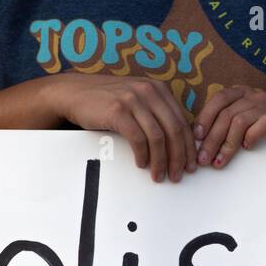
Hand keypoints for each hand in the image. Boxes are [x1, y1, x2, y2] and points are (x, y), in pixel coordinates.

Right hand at [42, 73, 197, 182]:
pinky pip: (138, 138)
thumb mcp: (137, 100)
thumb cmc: (107, 101)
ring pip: (158, 137)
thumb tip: (176, 143)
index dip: (188, 147)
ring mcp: (133, 99)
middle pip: (174, 130)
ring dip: (160, 161)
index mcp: (159, 89)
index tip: (190, 165)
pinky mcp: (118, 110)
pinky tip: (141, 164)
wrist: (75, 93)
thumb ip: (155, 114)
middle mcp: (149, 91)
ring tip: (158, 175)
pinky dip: (142, 155)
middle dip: (179, 157)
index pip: (182, 121)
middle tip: (177, 175)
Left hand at [193, 86, 265, 168]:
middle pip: (227, 114)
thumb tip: (197, 141)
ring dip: (227, 145)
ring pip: (240, 122)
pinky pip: (262, 126)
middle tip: (204, 158)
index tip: (197, 136)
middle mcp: (253, 95)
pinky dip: (251, 138)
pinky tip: (246, 147)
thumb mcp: (235, 120)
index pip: (219, 99)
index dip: (205, 117)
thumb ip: (219, 124)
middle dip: (212, 139)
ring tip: (220, 160)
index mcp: (239, 92)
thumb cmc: (255, 127)